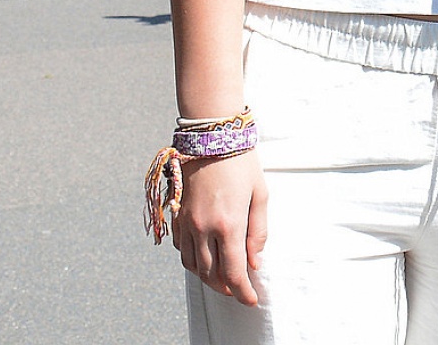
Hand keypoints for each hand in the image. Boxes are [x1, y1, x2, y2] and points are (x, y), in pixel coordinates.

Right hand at [171, 151, 268, 305]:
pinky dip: (192, 260)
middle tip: (239, 291)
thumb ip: (258, 232)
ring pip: (193, 265)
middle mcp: (203, 228)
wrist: (211, 136)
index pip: (234, 271)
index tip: (251, 300)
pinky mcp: (177, 214)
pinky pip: (181, 248)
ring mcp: (187, 222)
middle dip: (226, 288)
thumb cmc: (241, 163)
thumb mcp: (260, 195)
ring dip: (207, 278)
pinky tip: (204, 258)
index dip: (242, 291)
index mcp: (228, 224)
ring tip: (222, 280)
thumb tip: (255, 262)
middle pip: (211, 274)